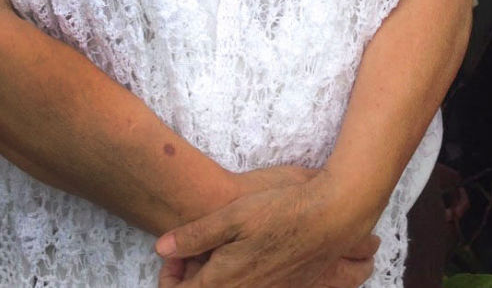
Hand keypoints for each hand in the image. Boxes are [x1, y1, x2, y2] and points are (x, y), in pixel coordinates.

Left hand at [155, 170, 378, 287]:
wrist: (330, 218)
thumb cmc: (281, 211)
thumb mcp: (233, 215)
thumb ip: (195, 235)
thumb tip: (161, 247)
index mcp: (224, 284)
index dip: (170, 275)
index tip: (178, 251)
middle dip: (193, 274)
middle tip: (197, 247)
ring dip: (217, 276)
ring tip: (221, 247)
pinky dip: (240, 278)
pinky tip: (247, 252)